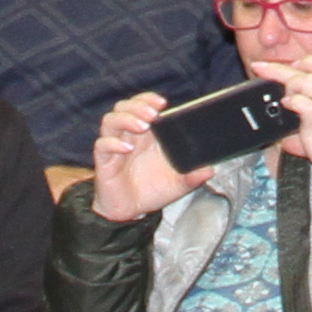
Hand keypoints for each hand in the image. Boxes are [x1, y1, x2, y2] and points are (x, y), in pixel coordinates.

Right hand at [85, 94, 184, 224]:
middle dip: (138, 105)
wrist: (132, 211)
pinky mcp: (104, 162)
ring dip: (126, 119)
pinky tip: (126, 148)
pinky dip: (113, 143)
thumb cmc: (152, 189)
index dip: (148, 100)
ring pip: (111, 121)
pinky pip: (102, 146)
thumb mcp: (179, 183)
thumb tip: (209, 170)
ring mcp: (114, 147)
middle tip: (153, 114)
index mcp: (147, 134)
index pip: (142, 105)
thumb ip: (193, 176)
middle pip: (124, 107)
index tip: (162, 103)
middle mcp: (129, 135)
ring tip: (142, 126)